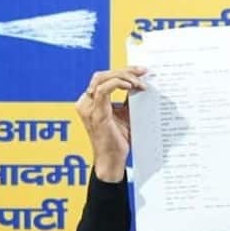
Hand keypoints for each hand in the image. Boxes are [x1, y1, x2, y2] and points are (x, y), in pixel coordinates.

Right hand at [75, 67, 146, 182]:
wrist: (114, 159)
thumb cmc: (120, 139)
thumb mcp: (127, 114)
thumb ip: (130, 99)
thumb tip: (142, 83)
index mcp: (91, 101)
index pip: (104, 78)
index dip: (123, 71)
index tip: (142, 71)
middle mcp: (85, 102)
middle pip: (102, 75)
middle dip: (125, 70)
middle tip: (144, 72)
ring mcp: (88, 108)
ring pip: (102, 79)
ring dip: (124, 76)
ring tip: (140, 83)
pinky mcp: (95, 114)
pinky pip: (103, 90)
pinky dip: (118, 84)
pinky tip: (131, 87)